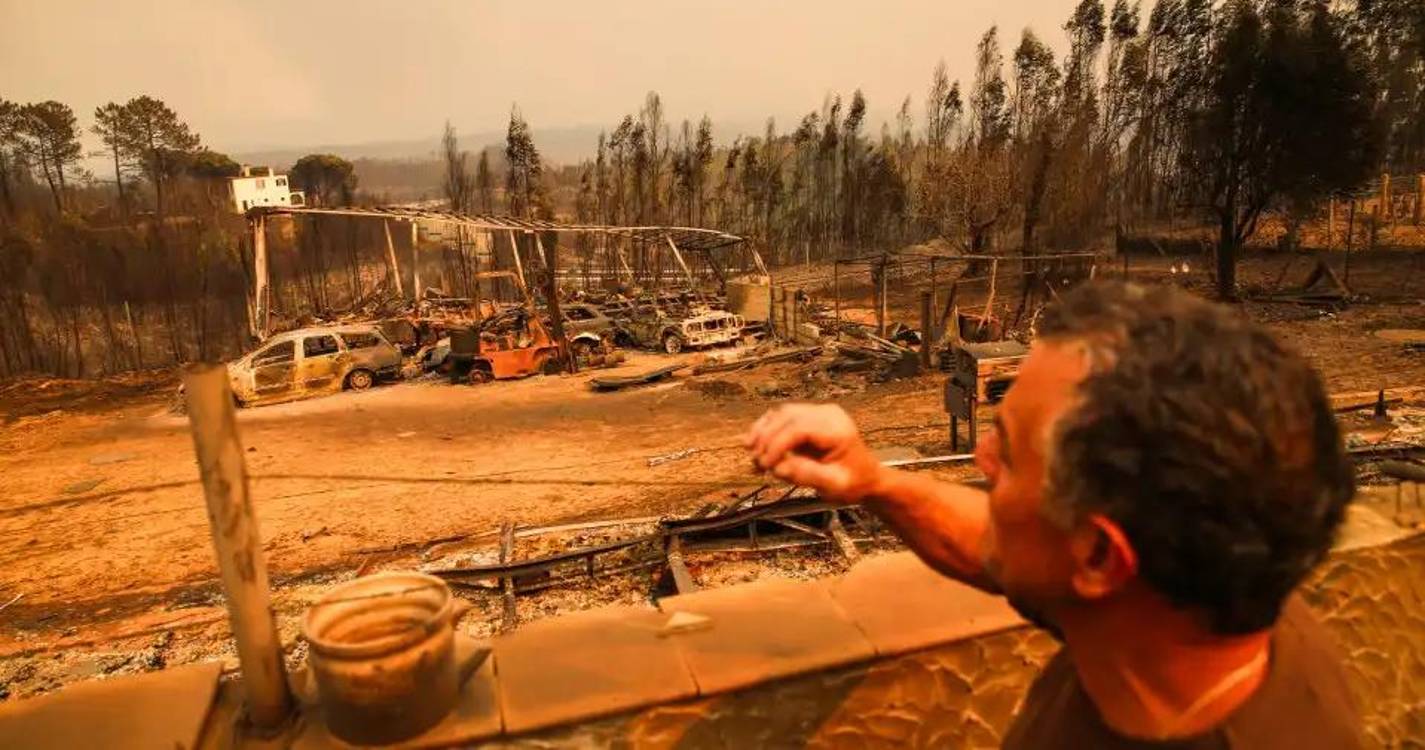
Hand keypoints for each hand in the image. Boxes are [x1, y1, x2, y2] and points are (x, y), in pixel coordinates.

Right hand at [741, 403, 883, 502]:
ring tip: (753, 455)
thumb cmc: (854, 483)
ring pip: (782, 413)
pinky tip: (755, 443)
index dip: (777, 444)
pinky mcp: (810, 416)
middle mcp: (828, 414)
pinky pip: (783, 416)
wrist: (866, 477)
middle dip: (766, 438)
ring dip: (763, 432)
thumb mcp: (834, 485)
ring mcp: (819, 412)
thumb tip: (777, 467)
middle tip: (756, 463)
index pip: (799, 428)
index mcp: (837, 430)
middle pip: (787, 416)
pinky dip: (767, 428)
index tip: (766, 464)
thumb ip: (807, 475)